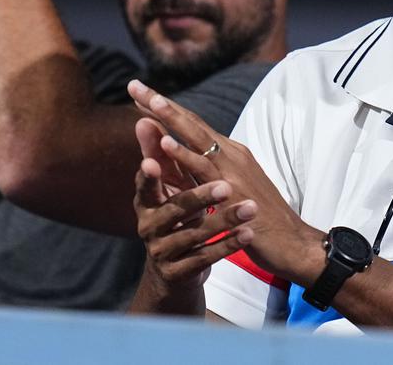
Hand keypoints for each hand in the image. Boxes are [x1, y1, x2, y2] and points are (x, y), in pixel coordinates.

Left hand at [127, 79, 325, 285]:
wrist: (290, 243)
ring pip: (197, 137)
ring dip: (172, 118)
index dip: (166, 109)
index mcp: (228, 152)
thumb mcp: (224, 189)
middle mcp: (231, 153)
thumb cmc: (258, 218)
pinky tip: (165, 144)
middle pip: (190, 122)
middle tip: (134, 85)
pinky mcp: (233, 188)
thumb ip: (200, 174)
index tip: (139, 94)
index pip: (192, 124)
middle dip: (161, 103)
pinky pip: (203, 168)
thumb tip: (178, 162)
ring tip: (150, 101)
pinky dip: (183, 154)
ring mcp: (233, 168)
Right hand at [133, 117, 254, 299]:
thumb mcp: (166, 189)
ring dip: (224, 220)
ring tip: (250, 208)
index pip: (146, 186)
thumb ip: (158, 156)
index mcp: (144, 204)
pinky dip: (228, 244)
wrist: (173, 271)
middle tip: (225, 187)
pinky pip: (207, 257)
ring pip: (195, 236)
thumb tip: (143, 120)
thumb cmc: (174, 217)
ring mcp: (163, 253)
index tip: (155, 162)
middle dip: (199, 197)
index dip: (150, 175)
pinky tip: (247, 233)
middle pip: (175, 211)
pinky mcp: (179, 273)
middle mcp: (148, 228)